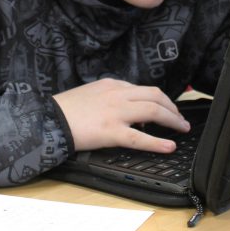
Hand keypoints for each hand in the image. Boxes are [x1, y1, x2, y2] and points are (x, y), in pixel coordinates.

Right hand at [53, 79, 189, 152]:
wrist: (47, 118)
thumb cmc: (66, 109)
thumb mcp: (90, 93)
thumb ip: (110, 98)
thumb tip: (130, 113)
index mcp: (111, 85)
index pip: (143, 89)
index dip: (159, 100)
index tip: (166, 109)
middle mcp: (117, 94)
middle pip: (155, 95)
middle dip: (172, 107)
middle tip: (180, 119)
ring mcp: (116, 112)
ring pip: (153, 111)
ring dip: (172, 119)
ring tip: (182, 128)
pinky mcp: (111, 131)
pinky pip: (140, 137)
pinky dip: (158, 142)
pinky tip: (169, 146)